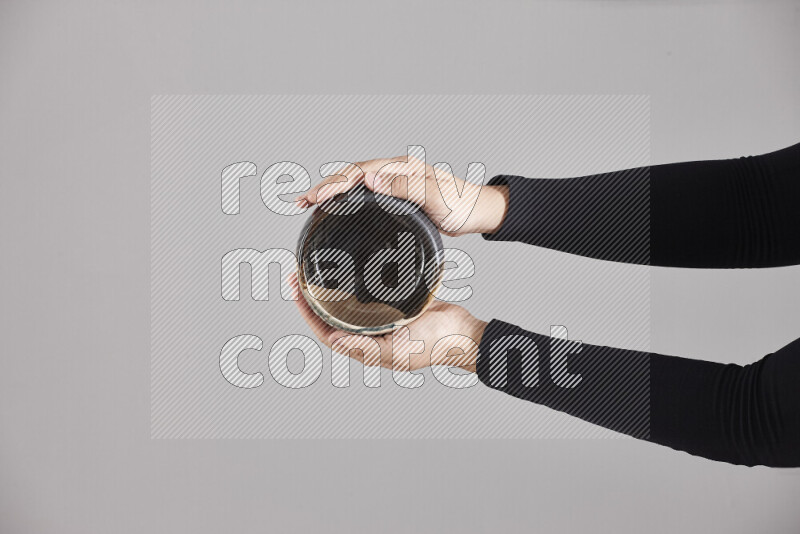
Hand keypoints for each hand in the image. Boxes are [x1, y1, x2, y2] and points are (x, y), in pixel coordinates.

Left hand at [288, 273, 485, 371]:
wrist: (462, 331)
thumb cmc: (433, 345)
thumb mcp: (398, 350)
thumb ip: (367, 347)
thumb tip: (334, 340)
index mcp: (365, 346)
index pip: (325, 331)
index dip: (307, 313)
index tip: (295, 291)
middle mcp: (369, 333)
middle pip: (331, 316)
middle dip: (312, 298)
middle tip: (297, 275)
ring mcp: (381, 319)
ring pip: (347, 303)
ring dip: (330, 289)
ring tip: (316, 269)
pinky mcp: (395, 304)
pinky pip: (370, 293)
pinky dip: (356, 281)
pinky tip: (350, 267)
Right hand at [295, 155, 507, 236]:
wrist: (479, 212)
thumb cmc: (461, 206)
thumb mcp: (434, 197)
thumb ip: (404, 187)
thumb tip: (370, 179)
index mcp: (401, 168)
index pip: (359, 172)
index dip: (335, 183)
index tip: (315, 196)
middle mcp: (396, 171)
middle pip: (352, 175)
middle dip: (325, 186)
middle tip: (301, 201)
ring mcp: (397, 182)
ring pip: (357, 183)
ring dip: (333, 191)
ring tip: (309, 202)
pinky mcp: (399, 195)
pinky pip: (366, 193)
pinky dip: (347, 198)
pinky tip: (338, 207)